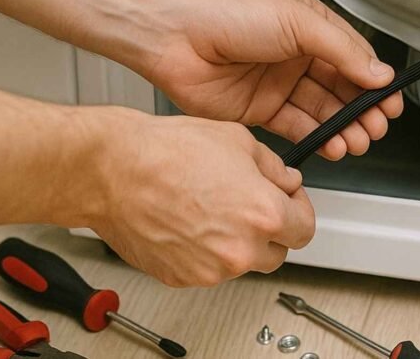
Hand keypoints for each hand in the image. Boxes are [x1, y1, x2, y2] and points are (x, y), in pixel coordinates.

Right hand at [89, 109, 313, 286]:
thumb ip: (275, 168)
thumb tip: (288, 182)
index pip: (305, 229)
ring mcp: (210, 270)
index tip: (288, 202)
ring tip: (211, 207)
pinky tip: (190, 220)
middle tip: (250, 204)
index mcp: (264, 215)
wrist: (114, 171)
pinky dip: (206, 251)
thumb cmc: (167, 152)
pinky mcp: (182, 278)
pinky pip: (208, 269)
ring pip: (241, 262)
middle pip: (278, 253)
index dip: (298, 211)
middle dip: (271, 230)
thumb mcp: (239, 140)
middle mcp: (240, 249)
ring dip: (237, 242)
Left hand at [143, 0, 403, 159]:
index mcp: (309, 26)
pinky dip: (317, 137)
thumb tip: (377, 72)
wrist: (174, 35)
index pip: (354, 58)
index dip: (374, 82)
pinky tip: (331, 144)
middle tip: (376, 127)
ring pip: (322, 110)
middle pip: (341, 88)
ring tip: (357, 140)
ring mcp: (278, 83)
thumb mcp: (298, 21)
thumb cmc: (227, 13)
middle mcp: (296, 54)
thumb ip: (342, 50)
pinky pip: (297, 126)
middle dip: (362, 109)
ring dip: (343, 126)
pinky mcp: (259, 109)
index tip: (390, 101)